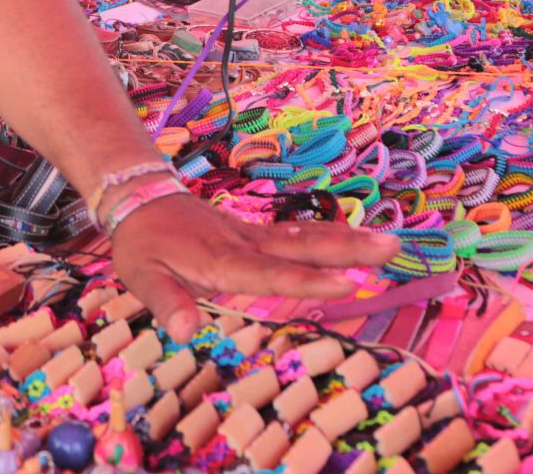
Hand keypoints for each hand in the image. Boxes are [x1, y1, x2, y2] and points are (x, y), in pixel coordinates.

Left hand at [110, 195, 396, 340]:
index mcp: (221, 260)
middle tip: (392, 247)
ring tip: (391, 243)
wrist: (140, 197)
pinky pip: (297, 235)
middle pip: (303, 247)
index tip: (348, 282)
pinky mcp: (256, 234)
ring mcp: (254, 236)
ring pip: (306, 237)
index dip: (308, 281)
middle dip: (348, 249)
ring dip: (348, 240)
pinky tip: (358, 240)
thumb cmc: (142, 244)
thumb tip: (183, 334)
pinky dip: (329, 237)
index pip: (270, 273)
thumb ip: (165, 302)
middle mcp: (246, 244)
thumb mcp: (141, 275)